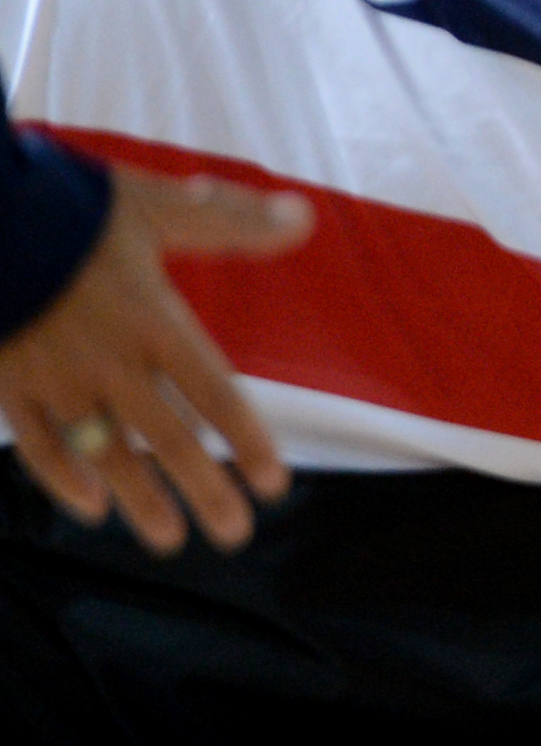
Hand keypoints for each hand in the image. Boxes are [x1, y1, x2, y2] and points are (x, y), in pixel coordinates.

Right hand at [0, 167, 307, 553]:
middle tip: (234, 533)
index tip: (274, 484)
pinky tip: (89, 507)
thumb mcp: (157, 206)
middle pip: (169, 439)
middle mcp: (110, 362)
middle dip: (204, 490)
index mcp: (154, 322)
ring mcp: (55, 379)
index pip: (215, 396)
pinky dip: (61, 479)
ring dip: (140, 499)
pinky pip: (36, 443)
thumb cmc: (70, 208)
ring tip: (168, 538)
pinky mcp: (6, 383)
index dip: (247, 442)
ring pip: (106, 453)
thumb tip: (305, 217)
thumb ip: (230, 220)